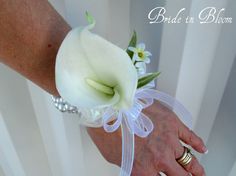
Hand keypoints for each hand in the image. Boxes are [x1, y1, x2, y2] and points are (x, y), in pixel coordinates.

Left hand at [87, 101, 206, 175]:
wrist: (109, 108)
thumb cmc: (107, 131)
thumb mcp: (116, 158)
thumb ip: (132, 168)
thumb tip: (140, 170)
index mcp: (144, 169)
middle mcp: (159, 157)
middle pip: (181, 175)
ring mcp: (168, 139)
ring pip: (189, 159)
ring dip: (196, 167)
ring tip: (199, 171)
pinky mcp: (171, 123)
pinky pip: (191, 136)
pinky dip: (198, 144)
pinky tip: (202, 149)